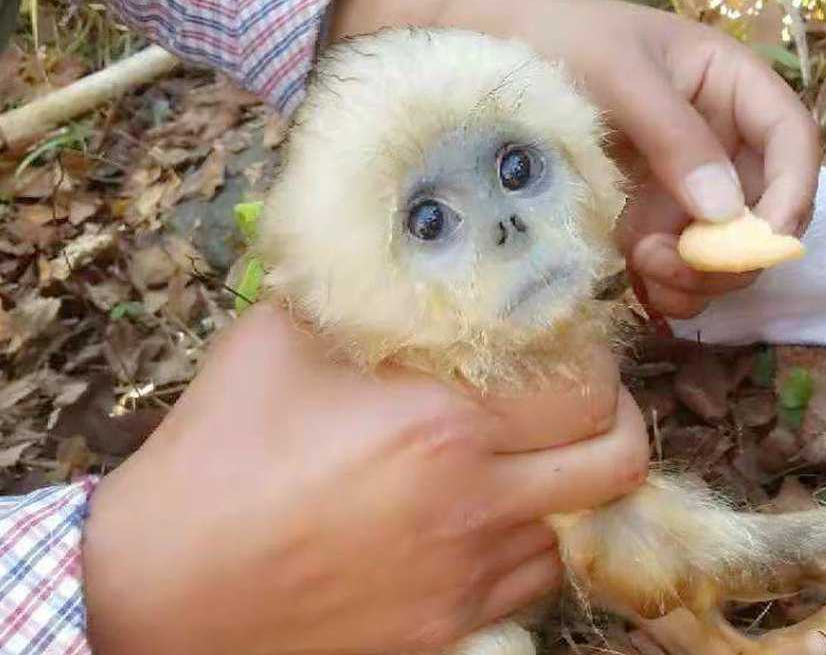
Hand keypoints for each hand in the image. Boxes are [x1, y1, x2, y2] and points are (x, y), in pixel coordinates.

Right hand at [82, 304, 648, 654]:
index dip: (597, 365)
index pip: (589, 391)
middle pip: (620, 465)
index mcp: (444, 425)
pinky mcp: (447, 630)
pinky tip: (489, 521)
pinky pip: (532, 589)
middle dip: (617, 424)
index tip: (573, 350)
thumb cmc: (216, 458)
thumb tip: (399, 253)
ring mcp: (466, 578)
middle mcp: (475, 506)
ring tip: (532, 461)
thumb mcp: (278, 343)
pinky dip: (529, 550)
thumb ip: (357, 295)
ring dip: (572, 489)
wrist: (160, 590)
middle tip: (583, 405)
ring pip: (581, 529)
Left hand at [326, 0, 820, 318]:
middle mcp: (720, 139)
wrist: (490, 54)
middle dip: (735, 251)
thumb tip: (724, 212)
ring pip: (727, 250)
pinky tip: (640, 285)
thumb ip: (674, 135)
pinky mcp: (651, 218)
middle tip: (677, 265)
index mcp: (730, 85)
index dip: (794, 190)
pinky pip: (681, 266)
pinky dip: (672, 287)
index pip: (793, 139)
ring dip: (701, 277)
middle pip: (766, 210)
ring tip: (646, 269)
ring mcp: (687, 184)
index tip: (765, 238)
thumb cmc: (557, 40)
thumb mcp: (617, 72)